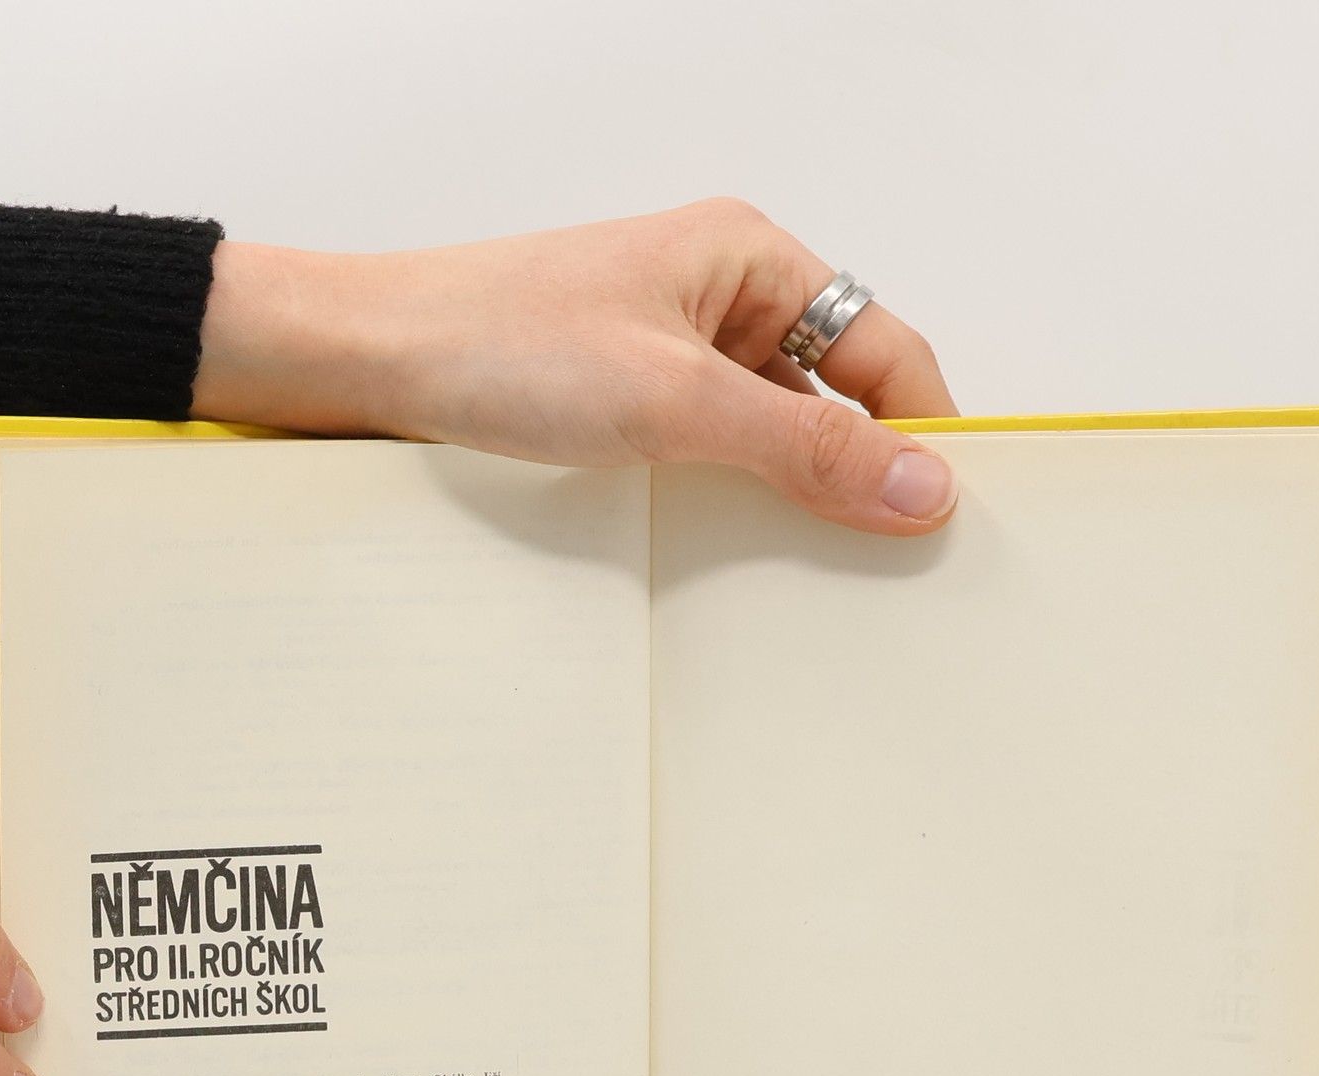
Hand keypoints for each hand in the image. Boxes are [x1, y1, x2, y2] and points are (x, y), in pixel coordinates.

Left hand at [193, 199, 959, 536]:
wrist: (369, 362)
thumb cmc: (500, 342)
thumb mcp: (674, 402)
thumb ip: (804, 448)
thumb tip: (923, 485)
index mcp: (750, 259)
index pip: (885, 350)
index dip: (926, 432)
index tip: (949, 517)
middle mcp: (721, 299)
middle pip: (839, 394)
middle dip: (866, 472)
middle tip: (892, 561)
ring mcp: (675, 354)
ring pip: (777, 432)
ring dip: (797, 495)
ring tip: (818, 572)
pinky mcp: (632, 404)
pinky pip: (718, 455)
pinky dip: (737, 501)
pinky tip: (739, 556)